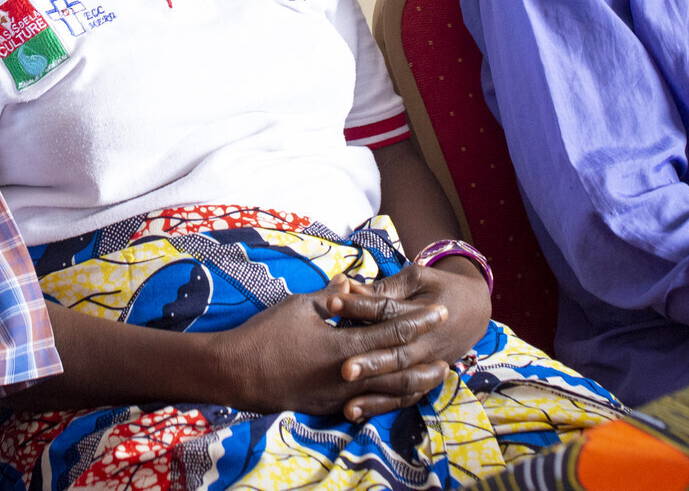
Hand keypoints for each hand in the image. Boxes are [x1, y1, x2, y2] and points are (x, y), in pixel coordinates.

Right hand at [209, 276, 446, 418]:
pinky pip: (370, 404)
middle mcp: (348, 375)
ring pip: (389, 392)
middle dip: (426, 356)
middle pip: (399, 367)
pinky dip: (390, 399)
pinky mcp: (329, 406)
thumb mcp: (300, 307)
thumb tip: (350, 283)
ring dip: (416, 382)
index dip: (418, 321)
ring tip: (436, 375)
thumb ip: (331, 298)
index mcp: (345, 345)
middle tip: (450, 349)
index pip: (391, 331)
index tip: (440, 311)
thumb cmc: (267, 334)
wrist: (238, 372)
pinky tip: (400, 394)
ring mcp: (340, 395)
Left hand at [331, 259, 493, 420]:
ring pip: (402, 382)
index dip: (359, 306)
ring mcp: (428, 365)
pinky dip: (379, 405)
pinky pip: (402, 398)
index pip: (388, 311)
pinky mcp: (424, 381)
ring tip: (346, 400)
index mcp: (426, 313)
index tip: (331, 302)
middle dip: (371, 363)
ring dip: (374, 392)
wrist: (474, 309)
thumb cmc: (437, 288)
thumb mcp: (416, 279)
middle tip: (343, 369)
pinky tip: (352, 411)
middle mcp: (428, 344)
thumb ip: (385, 287)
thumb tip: (348, 287)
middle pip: (398, 355)